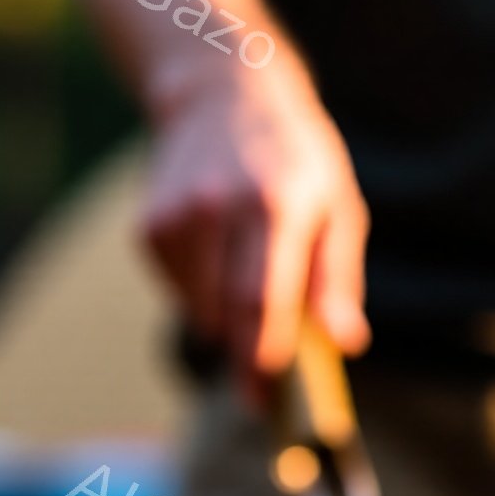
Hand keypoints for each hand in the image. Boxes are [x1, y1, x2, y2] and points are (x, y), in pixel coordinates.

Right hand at [140, 71, 369, 397]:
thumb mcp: (337, 206)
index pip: (262, 301)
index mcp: (276, 205)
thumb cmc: (295, 159)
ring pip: (199, 309)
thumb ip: (337, 279)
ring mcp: (177, 216)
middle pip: (227, 312)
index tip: (267, 402)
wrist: (225, 93)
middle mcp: (220, 208)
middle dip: (245, 359)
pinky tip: (217, 255)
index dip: (263, 360)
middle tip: (261, 388)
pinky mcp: (149, 226)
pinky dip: (200, 293)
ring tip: (248, 278)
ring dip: (225, 320)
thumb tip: (345, 342)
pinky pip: (178, 290)